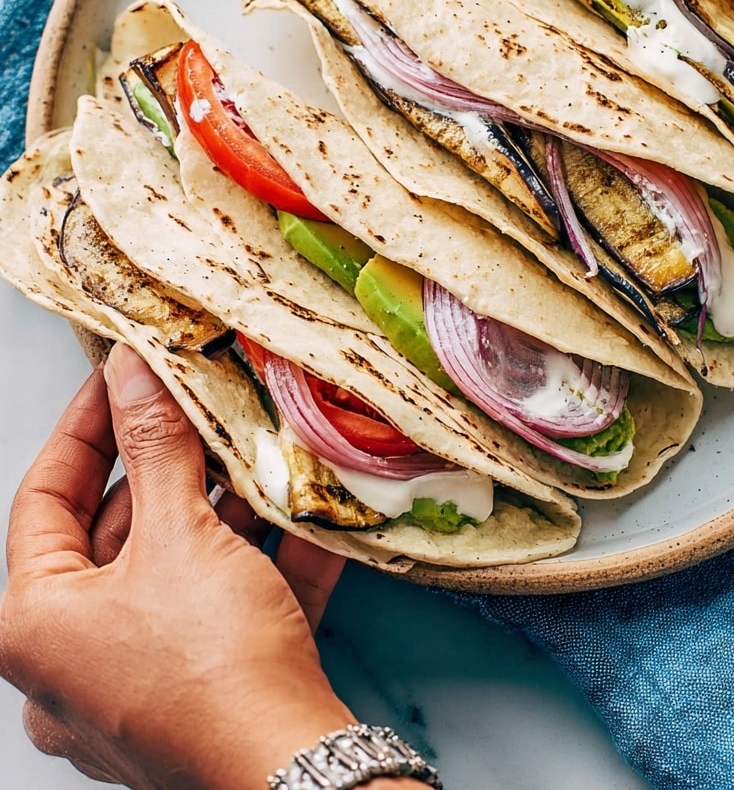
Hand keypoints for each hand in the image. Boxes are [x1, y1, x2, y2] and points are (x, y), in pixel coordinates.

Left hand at [0, 344, 354, 789]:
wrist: (289, 771)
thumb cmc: (209, 665)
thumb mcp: (180, 534)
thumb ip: (156, 447)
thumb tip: (133, 373)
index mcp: (37, 621)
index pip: (45, 497)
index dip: (88, 425)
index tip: (122, 374)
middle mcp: (74, 660)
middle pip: (117, 533)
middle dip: (172, 466)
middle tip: (203, 405)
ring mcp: (137, 683)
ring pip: (177, 570)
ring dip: (225, 511)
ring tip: (264, 451)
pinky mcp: (198, 696)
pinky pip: (222, 611)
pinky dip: (259, 565)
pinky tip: (307, 519)